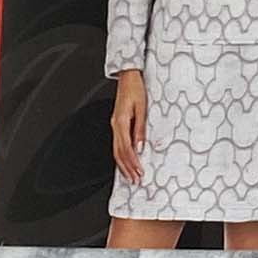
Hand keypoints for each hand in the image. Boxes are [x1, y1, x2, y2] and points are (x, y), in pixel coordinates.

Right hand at [111, 68, 147, 183]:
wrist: (129, 77)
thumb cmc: (136, 89)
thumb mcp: (142, 108)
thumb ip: (141, 129)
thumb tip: (141, 147)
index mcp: (121, 122)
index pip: (126, 149)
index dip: (133, 163)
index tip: (139, 173)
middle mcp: (116, 125)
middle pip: (119, 153)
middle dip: (127, 168)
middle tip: (135, 180)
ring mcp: (115, 125)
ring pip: (116, 150)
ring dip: (124, 165)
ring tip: (131, 176)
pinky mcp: (118, 124)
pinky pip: (117, 144)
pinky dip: (121, 156)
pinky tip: (126, 162)